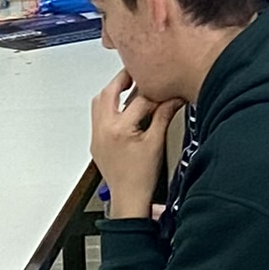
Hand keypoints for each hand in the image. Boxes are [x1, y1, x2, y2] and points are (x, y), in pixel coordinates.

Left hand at [87, 70, 175, 210]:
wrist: (128, 198)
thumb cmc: (141, 178)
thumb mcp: (156, 143)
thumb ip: (163, 116)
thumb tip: (173, 99)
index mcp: (119, 129)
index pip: (139, 100)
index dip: (156, 92)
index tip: (166, 88)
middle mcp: (103, 129)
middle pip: (109, 92)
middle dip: (123, 79)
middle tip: (137, 71)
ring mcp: (96, 135)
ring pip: (99, 101)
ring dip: (112, 91)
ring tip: (128, 86)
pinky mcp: (95, 141)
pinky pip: (97, 115)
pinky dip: (108, 105)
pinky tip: (121, 107)